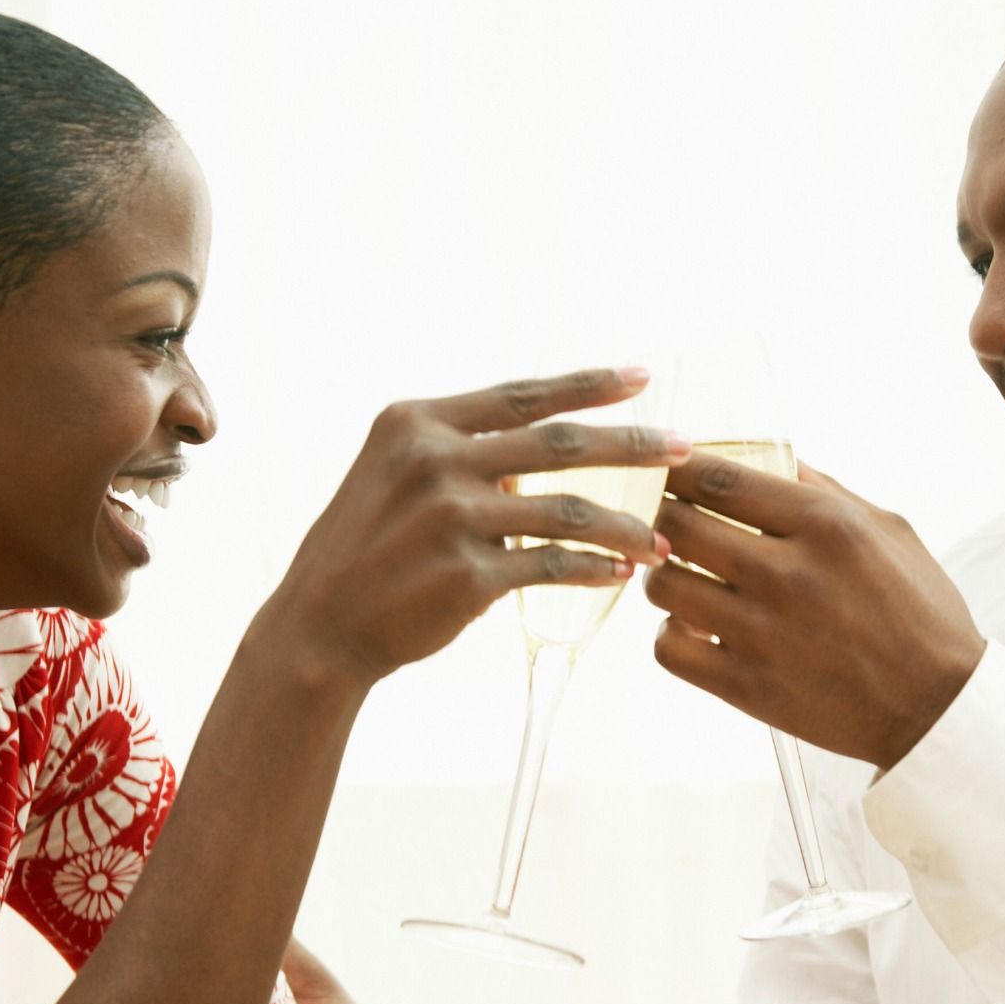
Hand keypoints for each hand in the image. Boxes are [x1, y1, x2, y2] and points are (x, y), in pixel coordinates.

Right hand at [264, 368, 682, 686]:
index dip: (588, 385)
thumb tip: (531, 456)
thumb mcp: (394, 477)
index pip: (521, 395)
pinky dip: (592, 568)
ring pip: (566, 511)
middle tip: (685, 448)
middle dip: (633, 445)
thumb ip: (459, 455)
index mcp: (416, 423)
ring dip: (624, 525)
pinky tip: (619, 571)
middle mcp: (433, 460)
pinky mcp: (466, 577)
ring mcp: (451, 518)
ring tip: (661, 537)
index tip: (643, 377)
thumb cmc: (364, 552)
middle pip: (557, 443)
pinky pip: (550, 566)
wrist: (319, 626)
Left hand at [645, 455, 984, 767]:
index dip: (678, 468)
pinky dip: (670, 634)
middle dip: (661, 516)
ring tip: (682, 576)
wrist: (936, 706)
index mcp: (827, 527)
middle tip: (665, 521)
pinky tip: (693, 627)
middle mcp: (790, 575)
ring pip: (664, 585)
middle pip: (679, 525)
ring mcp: (764, 634)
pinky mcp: (747, 686)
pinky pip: (669, 648)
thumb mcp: (888, 531)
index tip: (666, 468)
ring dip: (663, 575)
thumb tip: (771, 456)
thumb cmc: (918, 613)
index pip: (721, 479)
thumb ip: (825, 492)